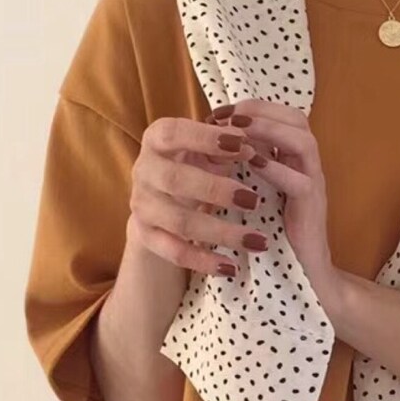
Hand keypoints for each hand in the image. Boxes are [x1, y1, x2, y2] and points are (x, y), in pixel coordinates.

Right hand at [127, 114, 272, 276]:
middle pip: (175, 180)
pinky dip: (204, 261)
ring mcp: (142, 205)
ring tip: (258, 241)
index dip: (205, 137)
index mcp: (156, 140)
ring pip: (180, 222)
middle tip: (254, 200)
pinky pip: (175, 252)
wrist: (158, 200)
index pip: (174, 134)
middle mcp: (143, 170)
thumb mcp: (205, 151)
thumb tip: (250, 147)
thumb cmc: (190, 166)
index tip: (242, 143)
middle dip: (216, 190)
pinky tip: (232, 267)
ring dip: (221, 232)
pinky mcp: (146, 235)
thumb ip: (226, 147)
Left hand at [208, 99, 344, 309]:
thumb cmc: (274, 236)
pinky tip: (251, 165)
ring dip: (269, 132)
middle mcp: (309, 168)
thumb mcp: (256, 195)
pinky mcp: (312, 210)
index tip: (220, 113)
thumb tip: (213, 146)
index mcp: (295, 162)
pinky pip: (299, 181)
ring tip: (238, 134)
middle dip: (260, 112)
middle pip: (298, 119)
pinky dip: (275, 168)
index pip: (283, 116)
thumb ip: (246, 169)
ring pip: (303, 142)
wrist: (302, 275)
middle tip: (228, 117)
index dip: (253, 108)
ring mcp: (314, 186)